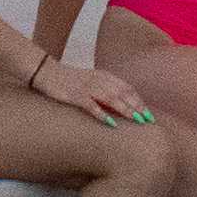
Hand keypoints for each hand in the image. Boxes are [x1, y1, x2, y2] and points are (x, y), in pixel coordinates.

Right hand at [33, 51, 149, 127]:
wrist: (47, 72)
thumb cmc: (70, 80)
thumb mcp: (91, 81)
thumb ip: (105, 89)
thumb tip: (121, 105)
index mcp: (104, 76)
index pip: (127, 88)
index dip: (139, 101)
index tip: (149, 114)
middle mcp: (99, 80)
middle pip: (122, 92)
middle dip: (137, 106)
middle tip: (148, 121)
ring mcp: (87, 87)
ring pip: (111, 98)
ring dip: (125, 109)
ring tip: (136, 120)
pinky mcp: (75, 95)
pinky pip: (91, 105)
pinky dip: (102, 114)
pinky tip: (110, 124)